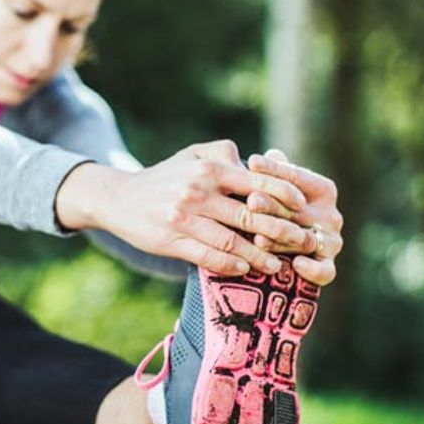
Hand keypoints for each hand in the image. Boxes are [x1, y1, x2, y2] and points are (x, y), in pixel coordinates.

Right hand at [56, 140, 316, 275]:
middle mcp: (199, 191)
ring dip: (260, 256)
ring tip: (279, 265)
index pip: (258, 182)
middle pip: (251, 216)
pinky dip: (230, 264)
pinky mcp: (171, 240)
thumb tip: (258, 162)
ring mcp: (184, 217)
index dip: (285, 196)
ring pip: (232, 241)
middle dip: (282, 231)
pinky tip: (245, 269)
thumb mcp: (192, 155)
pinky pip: (208, 256)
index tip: (303, 208)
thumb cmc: (164, 177)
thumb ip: (224, 154)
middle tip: (304, 243)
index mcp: (209, 169)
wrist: (118, 198)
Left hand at [244, 149, 343, 285]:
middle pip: (299, 210)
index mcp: (323, 190)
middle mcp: (330, 215)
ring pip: (305, 240)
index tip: (251, 162)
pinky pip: (325, 271)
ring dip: (282, 239)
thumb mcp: (275, 189)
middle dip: (273, 205)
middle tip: (251, 201)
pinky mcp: (326, 267)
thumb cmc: (278, 208)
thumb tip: (265, 156)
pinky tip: (296, 265)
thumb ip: (274, 173)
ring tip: (259, 238)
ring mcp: (331, 242)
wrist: (284, 249)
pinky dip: (314, 269)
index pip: (297, 178)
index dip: (274, 170)